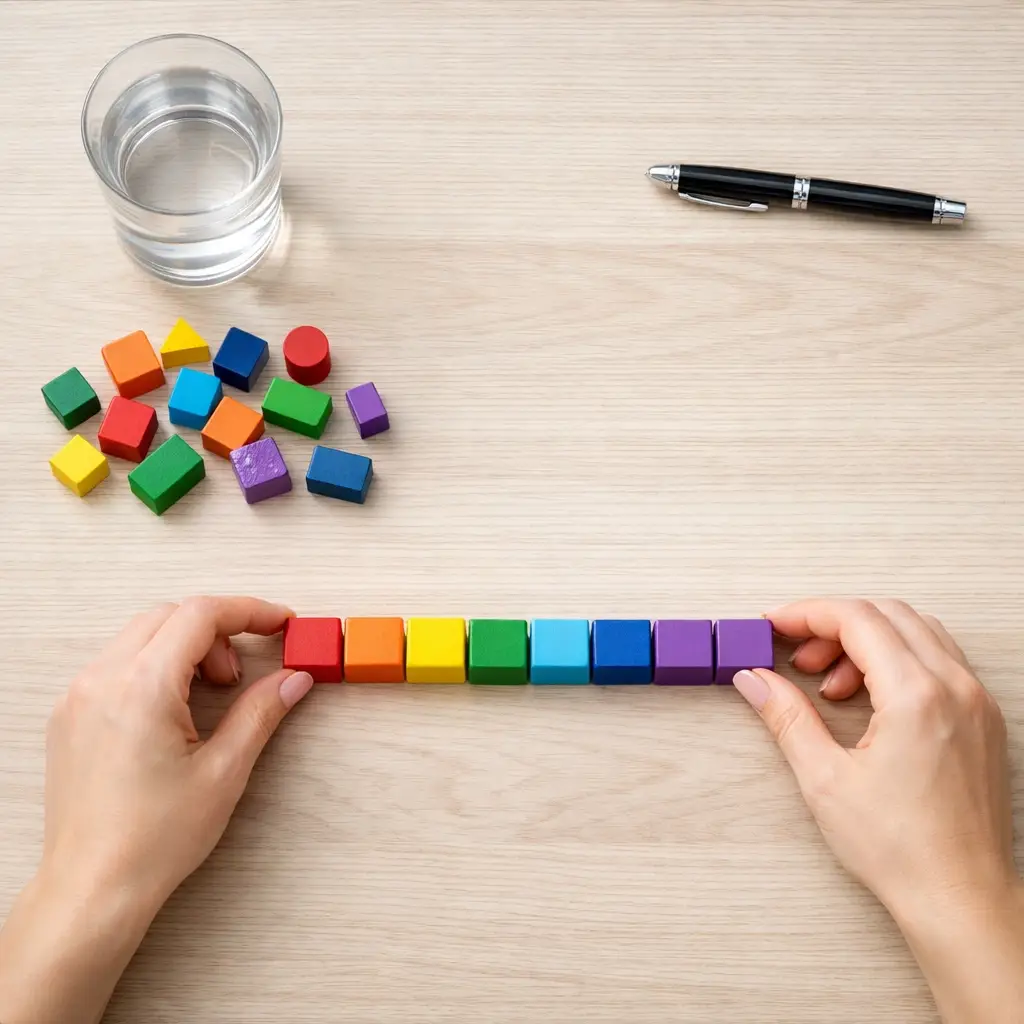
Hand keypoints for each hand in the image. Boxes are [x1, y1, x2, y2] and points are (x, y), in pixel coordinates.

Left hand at [0, 596, 313, 1023]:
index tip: (280, 622)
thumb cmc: (152, 840)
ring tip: (210, 694)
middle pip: (170, 615)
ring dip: (185, 646)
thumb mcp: (224, 771)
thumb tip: (294, 679)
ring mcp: (79, 697)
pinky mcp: (70, 716)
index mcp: (141, 688)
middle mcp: (102, 681)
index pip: (200, 615)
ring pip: (141, 635)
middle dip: (217, 630)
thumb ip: (261, 713)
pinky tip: (175, 708)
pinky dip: (155, 665)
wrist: (93, 889)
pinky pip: (118, 662)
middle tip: (243, 673)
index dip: (249, 611)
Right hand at [733, 598, 1023, 1022]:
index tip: (773, 625)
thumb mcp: (825, 779)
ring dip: (865, 640)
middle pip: (887, 613)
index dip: (806, 614)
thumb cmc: (905, 850)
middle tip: (795, 652)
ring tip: (828, 682)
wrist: (961, 899)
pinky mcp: (982, 719)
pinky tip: (867, 698)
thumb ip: (786, 717)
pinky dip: (896, 659)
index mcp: (917, 696)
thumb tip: (755, 680)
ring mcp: (976, 701)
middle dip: (832, 623)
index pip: (856, 619)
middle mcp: (955, 688)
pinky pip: (938, 659)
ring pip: (915, 631)